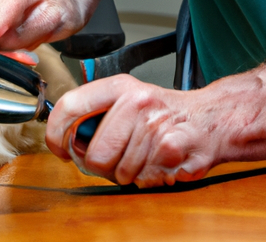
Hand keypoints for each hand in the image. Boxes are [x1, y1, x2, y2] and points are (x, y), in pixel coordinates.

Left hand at [45, 65, 265, 187]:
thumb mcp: (126, 98)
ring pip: (120, 171)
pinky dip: (148, 179)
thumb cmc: (162, 111)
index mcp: (118, 86)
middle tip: (113, 160)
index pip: (71, 105)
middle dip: (100, 166)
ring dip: (128, 173)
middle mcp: (135, 101)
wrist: (210, 117)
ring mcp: (153, 124)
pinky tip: (157, 163)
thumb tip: (66, 140)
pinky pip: (143, 179)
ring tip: (142, 156)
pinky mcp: (170, 147)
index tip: (57, 147)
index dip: (56, 132)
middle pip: (95, 153)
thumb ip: (96, 113)